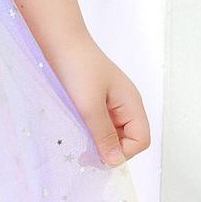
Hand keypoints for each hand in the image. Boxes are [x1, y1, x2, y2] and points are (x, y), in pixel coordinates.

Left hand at [52, 40, 151, 166]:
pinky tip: (74, 130)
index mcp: (131, 104)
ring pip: (111, 132)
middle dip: (109, 149)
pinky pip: (99, 123)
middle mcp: (125, 104)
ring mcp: (111, 102)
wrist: (59, 40)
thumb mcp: (90, 106)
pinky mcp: (95, 99)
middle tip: (83, 155)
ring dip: (97, 141)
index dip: (123, 152)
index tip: (98, 155)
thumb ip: (104, 135)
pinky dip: (89, 130)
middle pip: (127, 139)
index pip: (141, 140)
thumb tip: (115, 161)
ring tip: (77, 142)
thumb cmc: (78, 68)